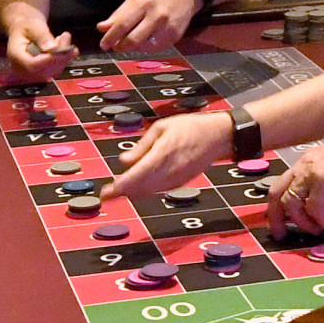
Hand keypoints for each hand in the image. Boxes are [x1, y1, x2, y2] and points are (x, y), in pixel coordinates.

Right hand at [6, 17, 75, 78]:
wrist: (24, 32)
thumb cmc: (26, 27)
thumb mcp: (33, 25)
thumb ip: (42, 36)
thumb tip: (53, 49)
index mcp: (15, 56)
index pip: (33, 65)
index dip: (50, 58)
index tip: (62, 44)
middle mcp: (21, 69)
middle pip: (44, 70)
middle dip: (60, 55)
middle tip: (66, 36)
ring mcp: (30, 74)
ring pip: (52, 72)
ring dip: (63, 56)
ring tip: (64, 38)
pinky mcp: (40, 75)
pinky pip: (55, 71)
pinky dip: (64, 59)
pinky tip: (66, 47)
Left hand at [97, 0, 200, 54]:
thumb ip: (119, 14)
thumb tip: (102, 28)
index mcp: (144, 3)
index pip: (123, 24)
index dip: (111, 37)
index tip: (103, 44)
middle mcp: (156, 16)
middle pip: (133, 39)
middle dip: (120, 46)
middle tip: (115, 47)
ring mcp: (167, 28)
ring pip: (144, 47)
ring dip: (133, 47)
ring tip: (130, 41)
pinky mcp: (175, 36)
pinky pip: (155, 48)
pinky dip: (146, 47)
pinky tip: (145, 40)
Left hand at [104, 111, 234, 199]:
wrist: (217, 137)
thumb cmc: (189, 127)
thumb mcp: (161, 127)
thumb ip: (141, 147)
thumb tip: (124, 161)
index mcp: (164, 152)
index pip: (138, 175)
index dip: (121, 186)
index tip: (107, 192)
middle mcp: (170, 169)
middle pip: (141, 187)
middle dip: (122, 192)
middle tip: (106, 195)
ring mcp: (176, 179)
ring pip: (149, 191)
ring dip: (132, 193)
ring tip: (116, 192)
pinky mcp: (180, 183)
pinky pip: (158, 190)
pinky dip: (145, 191)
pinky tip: (135, 189)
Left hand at [264, 132, 323, 234]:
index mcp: (308, 163)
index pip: (282, 185)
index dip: (277, 207)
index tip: (281, 224)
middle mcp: (305, 164)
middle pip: (277, 194)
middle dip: (277, 218)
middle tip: (282, 235)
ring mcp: (312, 170)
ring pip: (292, 203)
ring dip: (304, 222)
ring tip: (321, 229)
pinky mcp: (323, 178)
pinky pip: (315, 208)